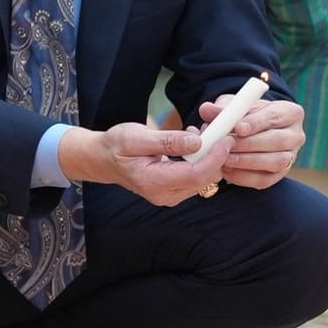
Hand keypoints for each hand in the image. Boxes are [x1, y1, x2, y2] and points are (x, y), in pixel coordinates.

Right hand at [61, 122, 228, 206]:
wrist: (103, 160)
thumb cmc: (115, 145)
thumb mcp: (136, 137)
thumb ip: (167, 141)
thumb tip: (197, 142)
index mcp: (153, 182)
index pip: (195, 174)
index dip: (215, 157)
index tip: (224, 138)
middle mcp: (164, 195)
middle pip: (204, 178)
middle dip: (215, 155)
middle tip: (214, 131)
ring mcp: (170, 196)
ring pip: (205, 179)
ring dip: (210, 158)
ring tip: (200, 136)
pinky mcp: (175, 192)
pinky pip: (198, 179)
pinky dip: (203, 162)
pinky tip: (193, 147)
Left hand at [198, 95, 304, 190]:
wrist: (248, 133)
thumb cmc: (243, 116)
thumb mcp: (233, 108)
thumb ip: (222, 109)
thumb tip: (206, 109)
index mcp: (289, 112)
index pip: (275, 117)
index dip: (257, 123)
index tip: (238, 128)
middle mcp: (295, 135)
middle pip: (277, 141)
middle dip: (249, 144)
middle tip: (227, 145)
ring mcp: (290, 157)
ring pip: (275, 162)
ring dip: (247, 161)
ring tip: (224, 159)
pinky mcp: (279, 174)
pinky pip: (264, 179)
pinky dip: (243, 176)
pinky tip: (226, 171)